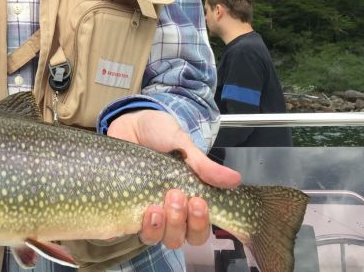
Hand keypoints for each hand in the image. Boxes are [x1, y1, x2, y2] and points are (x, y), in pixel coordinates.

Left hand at [107, 109, 240, 248]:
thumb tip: (235, 179)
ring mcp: (149, 212)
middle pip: (183, 237)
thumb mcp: (182, 144)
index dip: (201, 223)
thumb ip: (204, 165)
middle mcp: (171, 211)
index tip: (198, 202)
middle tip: (176, 195)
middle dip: (181, 222)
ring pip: (160, 238)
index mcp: (189, 199)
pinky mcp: (128, 210)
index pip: (201, 228)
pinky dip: (142, 227)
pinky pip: (136, 231)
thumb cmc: (158, 134)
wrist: (128, 124)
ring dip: (162, 226)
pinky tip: (143, 212)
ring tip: (156, 205)